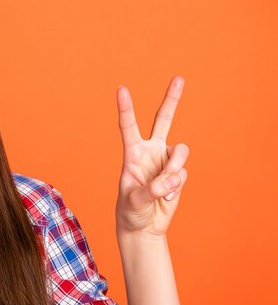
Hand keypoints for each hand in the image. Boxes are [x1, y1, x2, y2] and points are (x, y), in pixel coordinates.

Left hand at [115, 76, 188, 236]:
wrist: (143, 226)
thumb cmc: (130, 211)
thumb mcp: (133, 201)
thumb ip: (151, 189)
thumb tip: (171, 180)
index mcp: (132, 153)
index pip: (128, 126)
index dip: (126, 108)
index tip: (121, 89)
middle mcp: (150, 151)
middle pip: (164, 119)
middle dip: (172, 99)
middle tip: (179, 78)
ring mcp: (165, 161)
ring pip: (181, 152)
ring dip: (174, 171)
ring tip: (163, 190)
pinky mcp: (177, 173)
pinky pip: (183, 172)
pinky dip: (177, 187)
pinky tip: (167, 198)